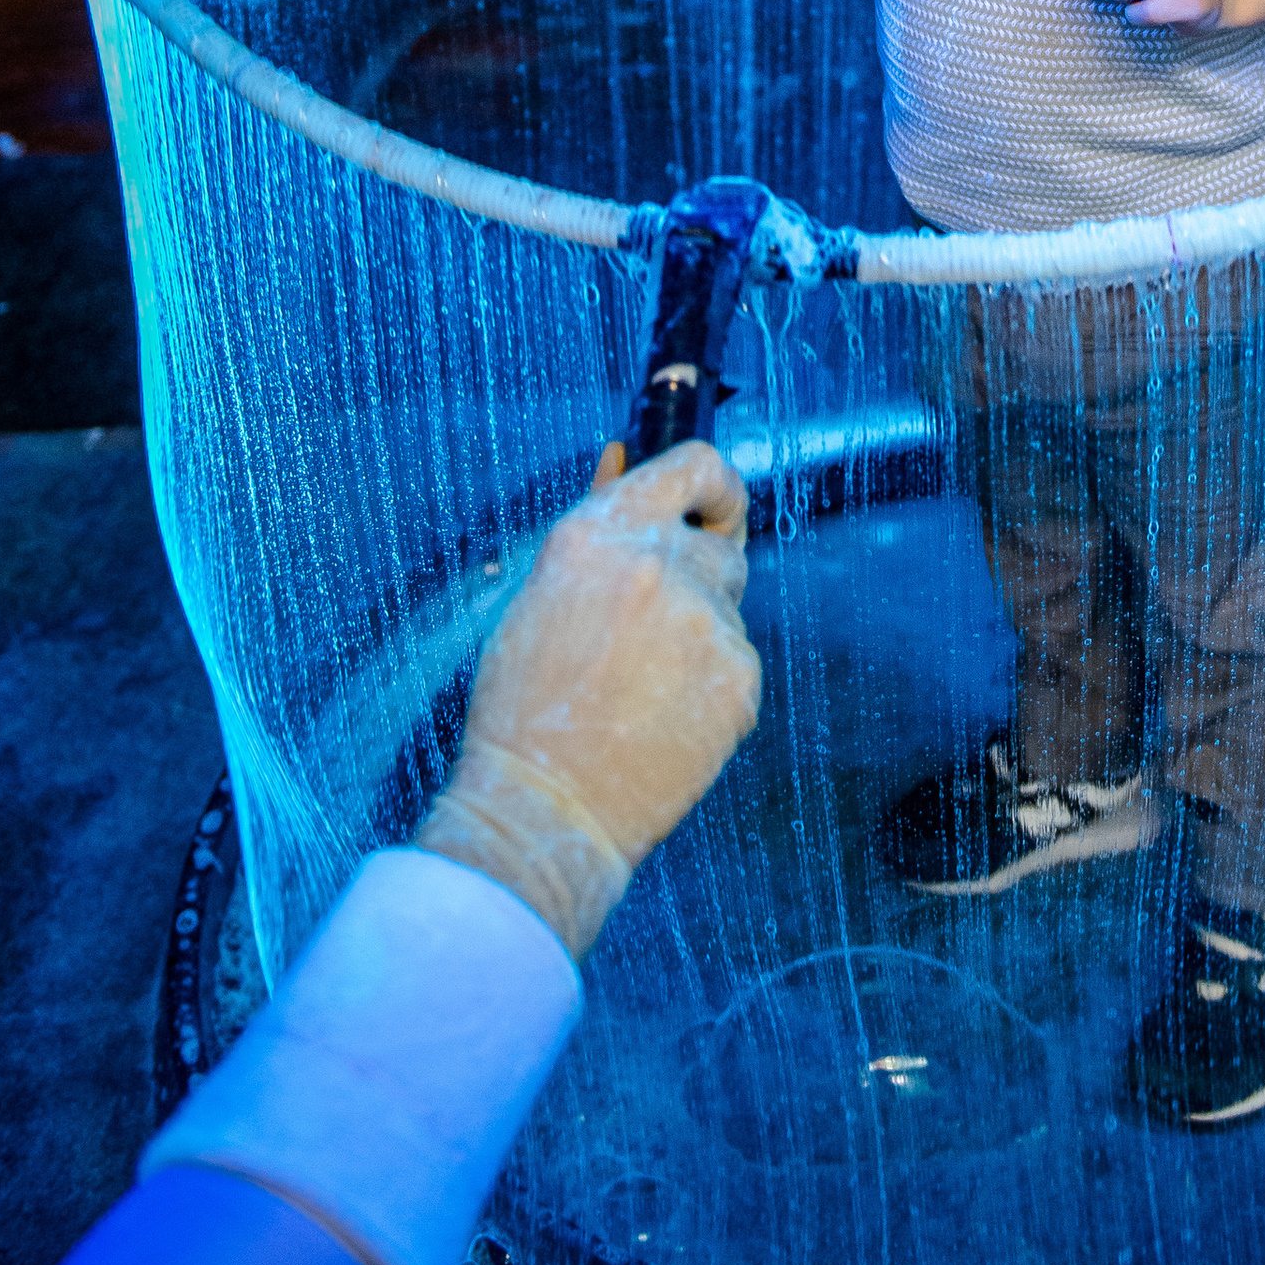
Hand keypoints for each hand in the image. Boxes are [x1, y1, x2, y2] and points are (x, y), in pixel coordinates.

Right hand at [416, 440, 762, 962]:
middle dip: (697, 579)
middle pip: (720, 548)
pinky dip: (709, 689)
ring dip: (697, 639)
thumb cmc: (525, 706)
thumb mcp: (542, 595)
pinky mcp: (738, 678)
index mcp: (599, 535)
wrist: (544, 809)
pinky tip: (660, 723)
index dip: (715, 484)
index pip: (696, 463)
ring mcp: (705, 622)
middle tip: (651, 637)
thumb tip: (624, 454)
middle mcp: (659, 565)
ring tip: (637, 694)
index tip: (715, 504)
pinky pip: (736, 665)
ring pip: (726, 613)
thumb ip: (599, 521)